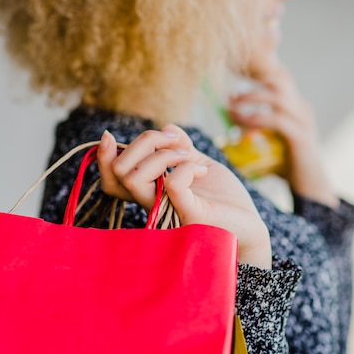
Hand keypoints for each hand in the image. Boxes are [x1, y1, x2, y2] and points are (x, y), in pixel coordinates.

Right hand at [97, 125, 271, 268]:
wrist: (250, 225)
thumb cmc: (224, 200)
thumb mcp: (199, 165)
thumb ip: (181, 148)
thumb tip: (166, 127)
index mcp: (151, 191)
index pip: (112, 178)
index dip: (104, 157)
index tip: (110, 135)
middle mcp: (153, 203)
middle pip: (120, 170)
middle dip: (144, 142)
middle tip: (175, 141)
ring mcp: (167, 211)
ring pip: (135, 176)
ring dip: (164, 153)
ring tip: (190, 156)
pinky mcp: (188, 215)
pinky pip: (173, 183)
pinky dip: (186, 166)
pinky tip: (201, 170)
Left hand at [228, 62, 338, 207]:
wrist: (311, 188)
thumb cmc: (287, 165)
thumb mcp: (270, 140)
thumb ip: (254, 126)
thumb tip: (229, 116)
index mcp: (296, 106)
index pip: (280, 76)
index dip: (258, 71)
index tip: (234, 76)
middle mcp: (302, 109)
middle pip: (280, 79)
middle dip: (252, 83)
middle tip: (231, 96)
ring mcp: (304, 121)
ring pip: (277, 97)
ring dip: (250, 99)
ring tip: (231, 109)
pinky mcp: (301, 137)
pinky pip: (277, 120)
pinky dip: (256, 120)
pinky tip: (241, 126)